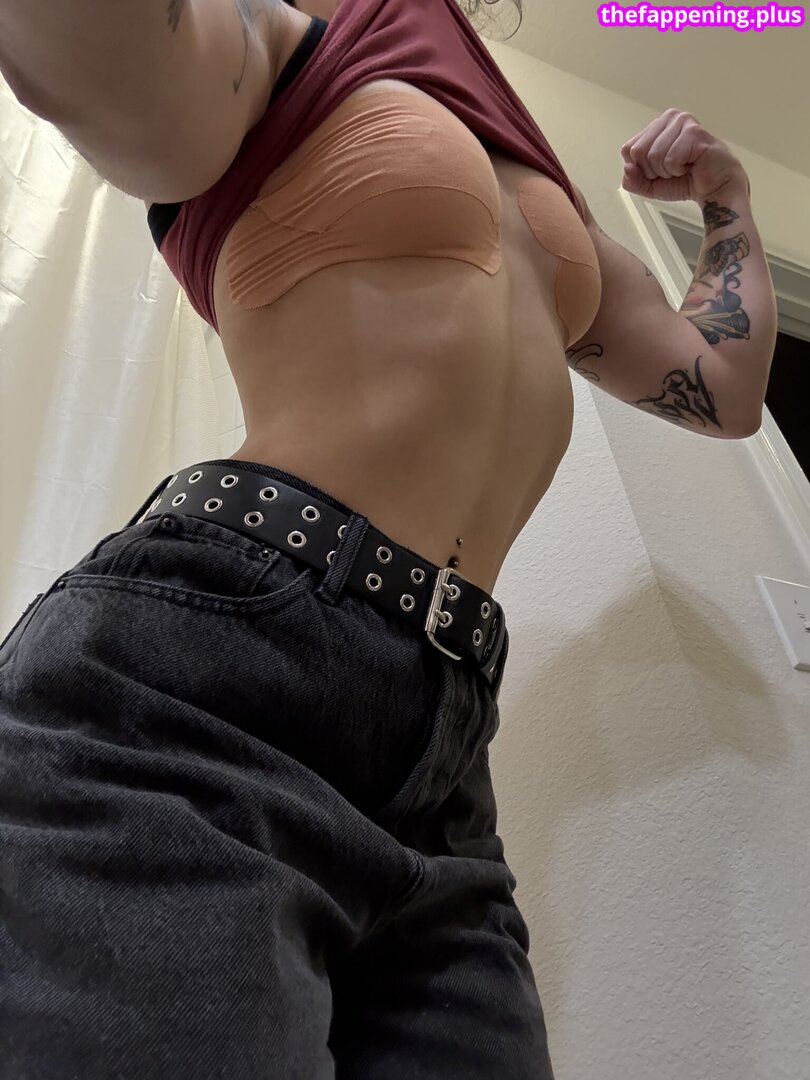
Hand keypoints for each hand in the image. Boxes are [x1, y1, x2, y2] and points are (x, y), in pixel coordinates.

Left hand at [620, 108, 748, 202]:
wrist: (714, 187)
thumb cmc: (685, 180)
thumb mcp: (650, 185)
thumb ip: (632, 180)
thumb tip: (626, 168)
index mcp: (656, 126)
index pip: (627, 150)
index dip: (640, 169)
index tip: (659, 171)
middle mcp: (669, 117)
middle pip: (637, 152)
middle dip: (652, 171)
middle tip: (673, 170)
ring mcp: (682, 121)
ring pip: (653, 156)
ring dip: (667, 172)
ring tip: (683, 167)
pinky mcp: (694, 132)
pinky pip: (670, 160)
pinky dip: (678, 170)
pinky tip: (691, 165)